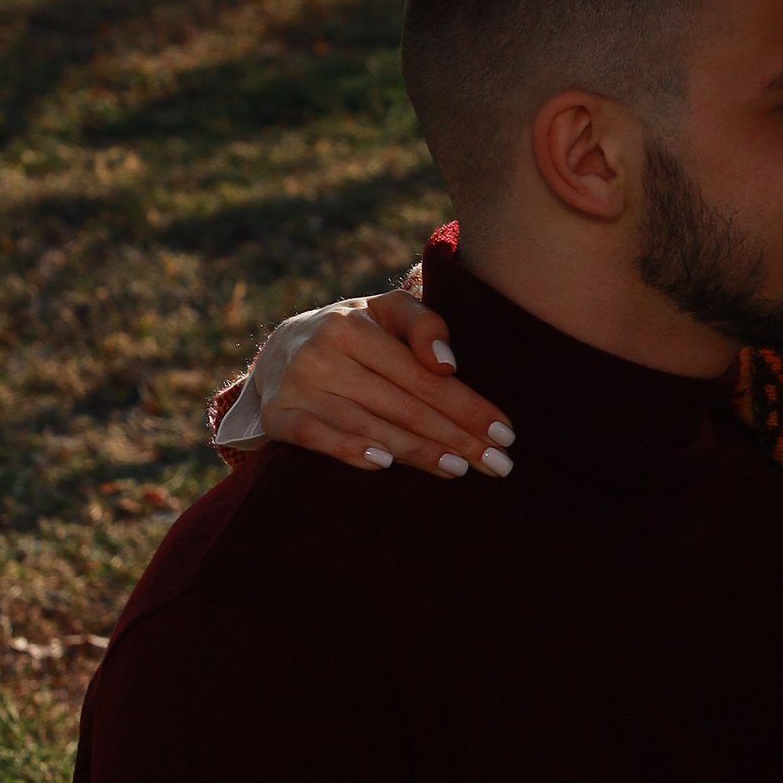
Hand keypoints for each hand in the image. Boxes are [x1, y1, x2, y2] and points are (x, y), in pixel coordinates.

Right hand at [254, 294, 516, 475]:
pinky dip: (350, 450)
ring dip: (418, 452)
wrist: (280, 349)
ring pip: (370, 425)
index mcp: (355, 323)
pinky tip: (385, 464)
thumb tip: (448, 363)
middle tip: (497, 463)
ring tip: (460, 469)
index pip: (424, 374)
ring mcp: (298, 385)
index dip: (467, 405)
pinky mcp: (277, 415)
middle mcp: (323, 351)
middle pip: (403, 403)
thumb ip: (424, 324)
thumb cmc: (353, 333)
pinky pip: (316, 438)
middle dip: (456, 436)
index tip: (505, 433)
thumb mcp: (386, 313)